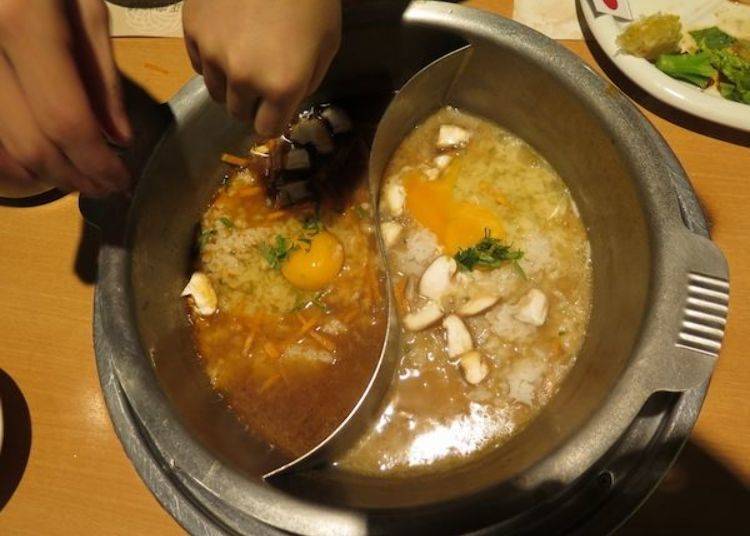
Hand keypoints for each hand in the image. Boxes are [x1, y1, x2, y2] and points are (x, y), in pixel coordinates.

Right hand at [0, 0, 130, 196]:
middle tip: (108, 187)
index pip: (68, 121)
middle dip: (76, 177)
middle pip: (31, 144)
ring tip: (80, 178)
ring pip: (0, 148)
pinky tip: (38, 162)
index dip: (99, 162)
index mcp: (20, 24)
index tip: (124, 180)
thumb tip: (118, 137)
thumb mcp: (80, 2)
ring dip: (44, 175)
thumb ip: (100, 73)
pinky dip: (9, 158)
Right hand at [183, 0, 341, 136]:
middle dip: (251, 103)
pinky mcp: (192, 30)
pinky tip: (227, 38)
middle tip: (261, 78)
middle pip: (238, 112)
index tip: (275, 107)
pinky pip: (199, 62)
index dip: (273, 118)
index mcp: (282, 86)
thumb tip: (287, 102)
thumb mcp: (327, 46)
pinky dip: (211, 58)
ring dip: (229, 83)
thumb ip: (306, 83)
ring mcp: (213, 54)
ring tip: (243, 57)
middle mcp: (243, 78)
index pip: (266, 128)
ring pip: (215, 91)